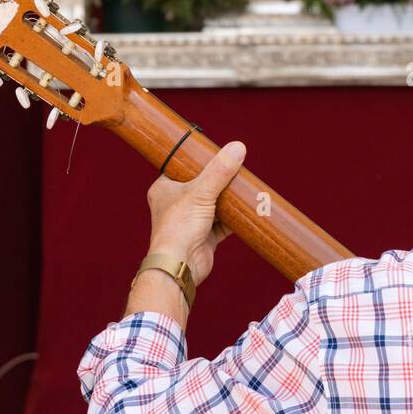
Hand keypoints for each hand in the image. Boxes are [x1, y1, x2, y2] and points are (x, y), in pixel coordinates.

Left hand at [145, 141, 245, 287]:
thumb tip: (237, 148)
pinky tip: (248, 209)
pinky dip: (235, 218)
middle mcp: (176, 204)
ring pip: (214, 204)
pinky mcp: (205, 236)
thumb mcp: (200, 192)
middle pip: (202, 185)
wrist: (180, 266)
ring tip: (244, 185)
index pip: (182, 167)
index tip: (215, 152)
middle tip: (235, 167)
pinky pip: (224, 224)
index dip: (198, 161)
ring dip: (229, 199)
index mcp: (164, 189)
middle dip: (219, 180)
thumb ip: (219, 171)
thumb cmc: (178, 228)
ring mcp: (191, 221)